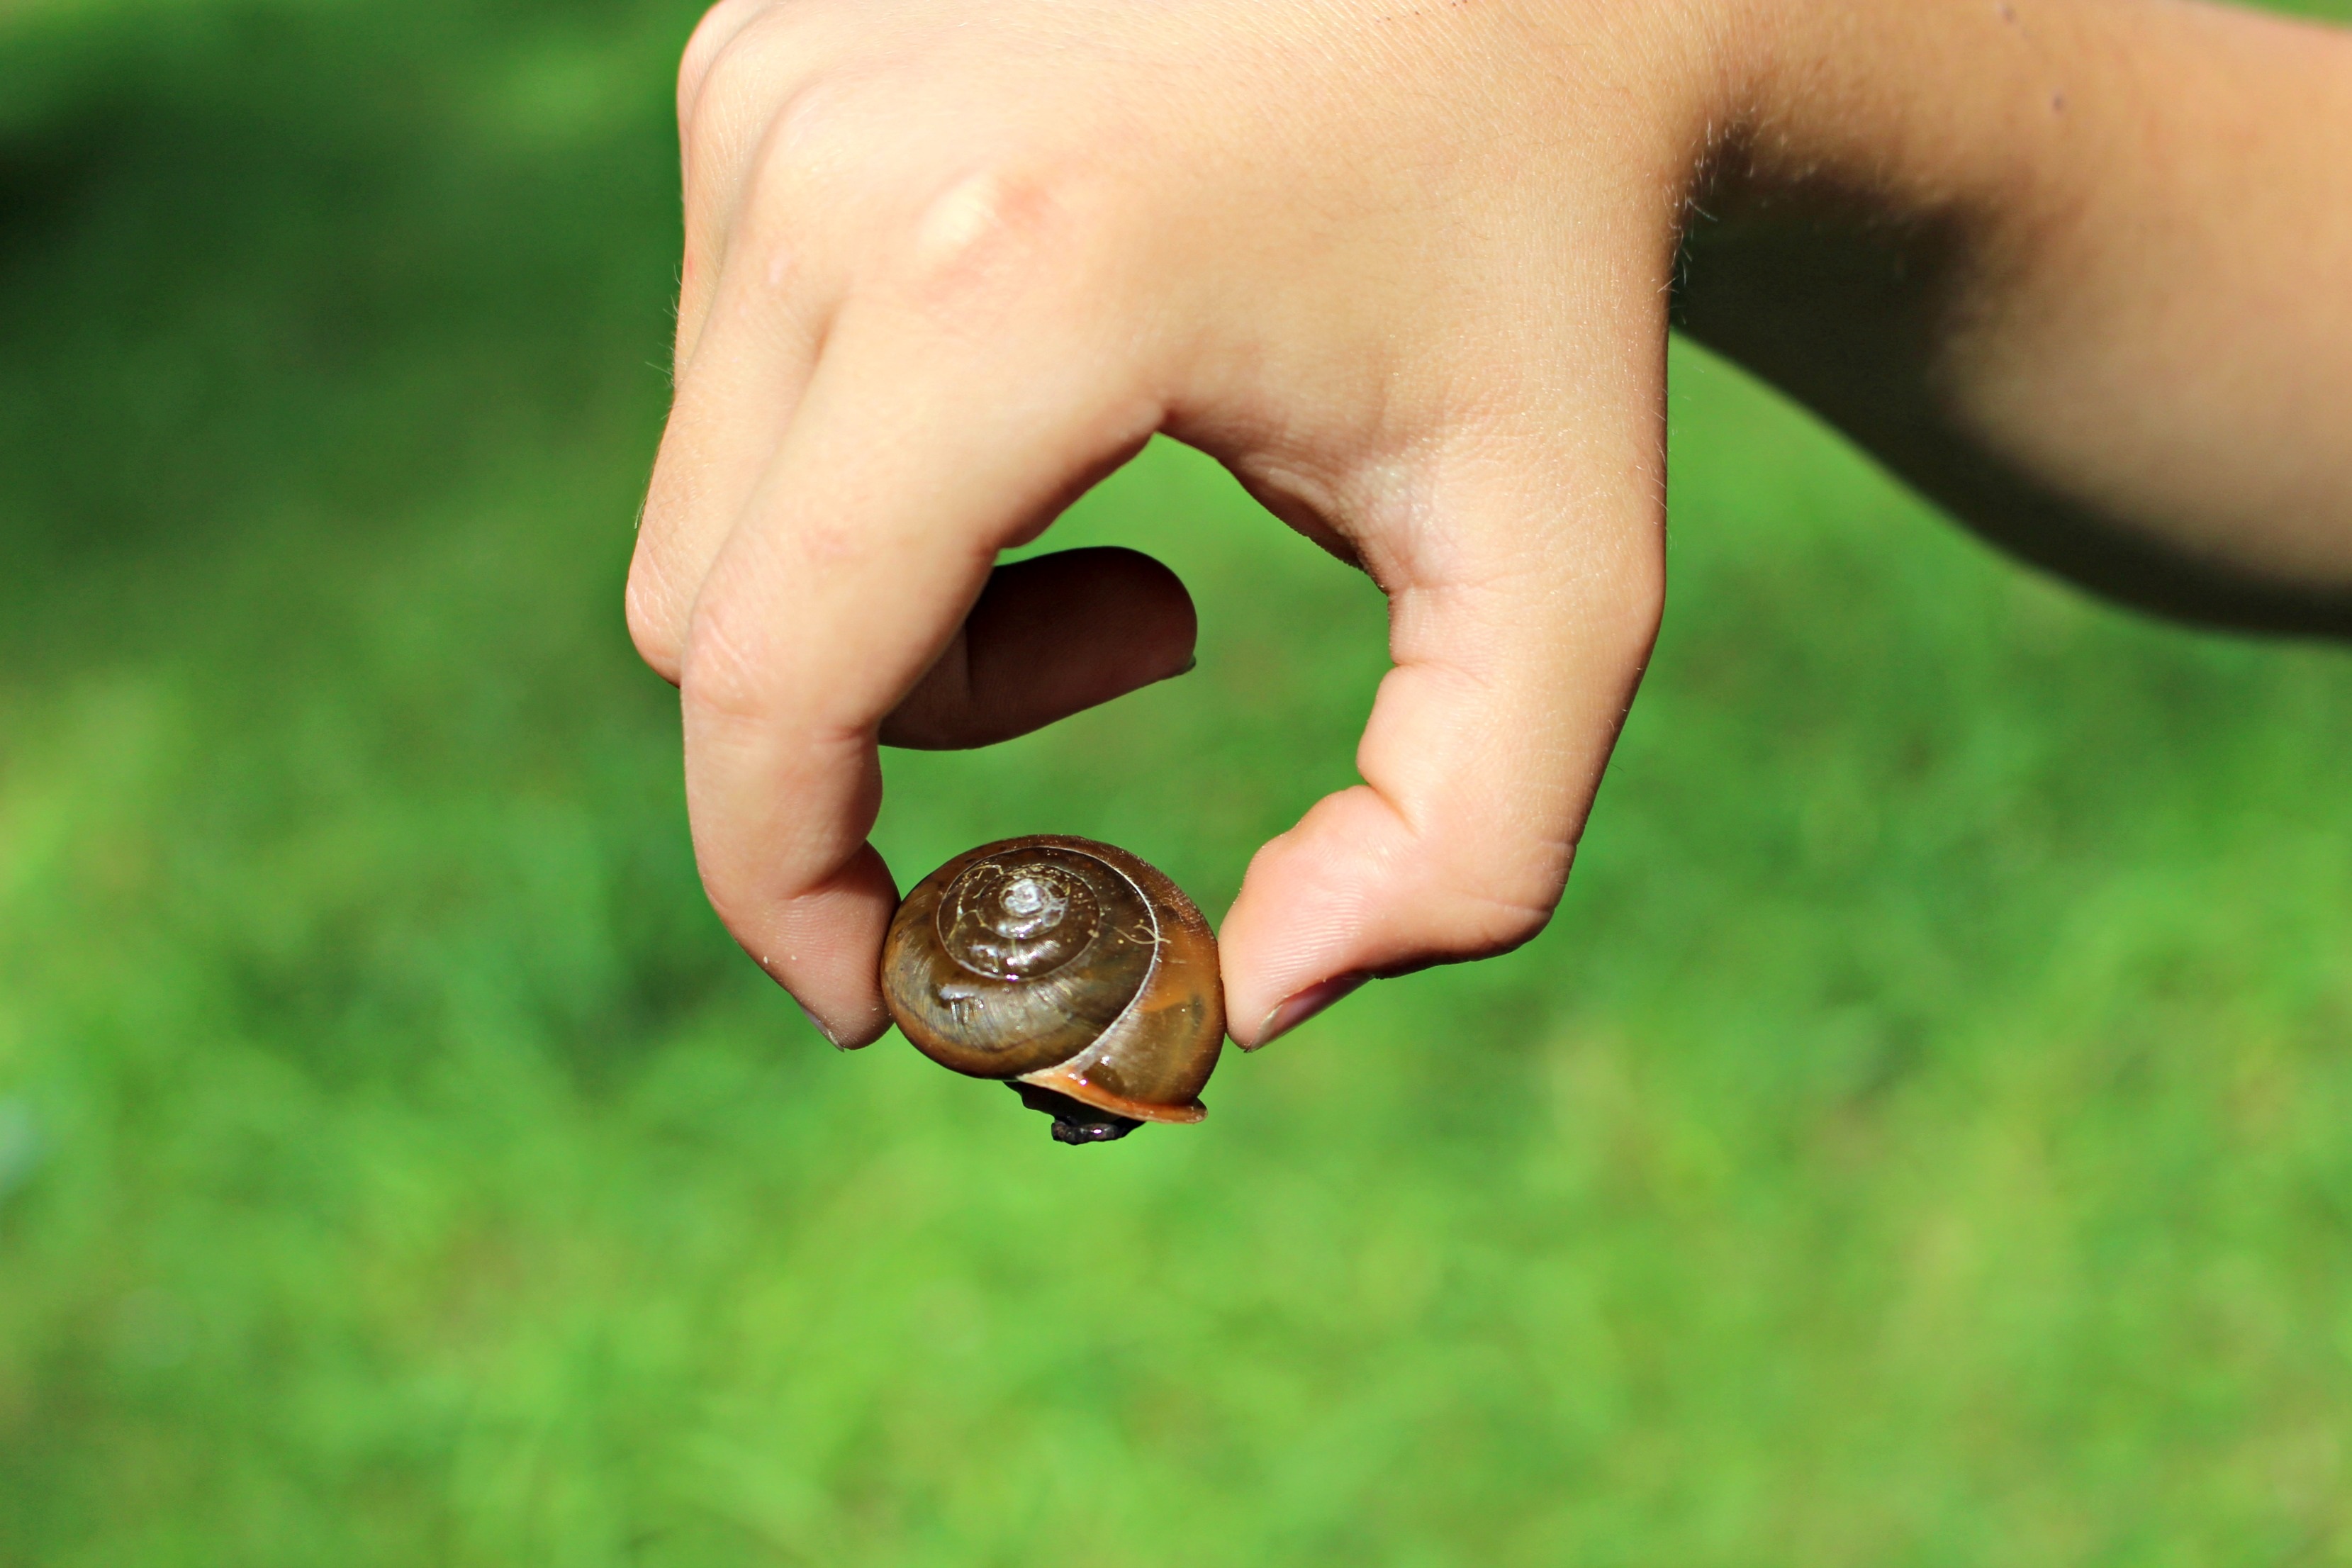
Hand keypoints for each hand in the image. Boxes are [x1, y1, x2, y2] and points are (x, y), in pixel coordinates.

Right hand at [624, 0, 1718, 1047]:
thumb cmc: (1548, 269)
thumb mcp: (1571, 578)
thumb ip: (1467, 849)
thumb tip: (1240, 1007)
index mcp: (1013, 285)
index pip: (767, 676)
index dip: (782, 886)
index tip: (871, 993)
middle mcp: (833, 163)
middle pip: (716, 612)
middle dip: (902, 719)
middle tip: (1143, 642)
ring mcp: (774, 85)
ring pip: (715, 501)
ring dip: (892, 586)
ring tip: (1126, 505)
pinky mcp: (762, 52)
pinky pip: (732, 367)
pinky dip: (862, 455)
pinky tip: (1058, 372)